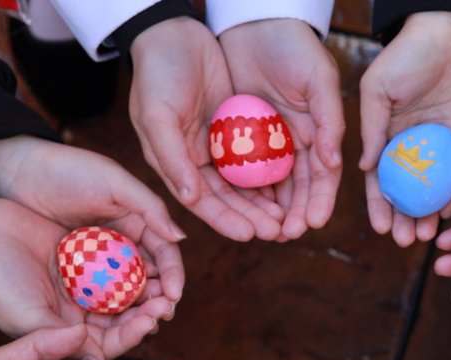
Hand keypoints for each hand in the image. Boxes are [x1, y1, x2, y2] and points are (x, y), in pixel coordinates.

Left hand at [0, 135, 187, 304]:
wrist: (17, 174)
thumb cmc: (67, 170)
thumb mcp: (113, 181)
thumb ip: (150, 207)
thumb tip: (181, 237)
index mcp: (139, 223)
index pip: (165, 255)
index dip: (173, 276)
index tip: (173, 296)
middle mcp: (123, 246)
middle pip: (149, 280)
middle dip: (158, 300)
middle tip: (160, 315)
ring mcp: (100, 263)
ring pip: (126, 293)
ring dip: (136, 310)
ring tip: (141, 324)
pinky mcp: (76, 275)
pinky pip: (97, 296)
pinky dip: (107, 310)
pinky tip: (109, 322)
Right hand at [0, 196, 173, 359]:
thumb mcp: (26, 317)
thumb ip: (61, 342)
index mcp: (66, 335)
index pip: (109, 342)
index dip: (132, 334)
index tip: (150, 322)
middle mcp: (79, 314)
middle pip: (123, 319)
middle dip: (147, 313)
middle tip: (167, 303)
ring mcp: (83, 286)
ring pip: (124, 292)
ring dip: (145, 289)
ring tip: (165, 283)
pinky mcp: (85, 257)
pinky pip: (116, 263)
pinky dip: (133, 263)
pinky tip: (151, 258)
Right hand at [129, 17, 284, 241]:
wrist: (174, 33)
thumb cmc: (157, 74)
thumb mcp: (157, 115)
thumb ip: (172, 158)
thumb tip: (189, 200)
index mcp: (175, 165)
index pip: (203, 202)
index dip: (226, 220)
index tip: (250, 235)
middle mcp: (198, 162)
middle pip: (230, 198)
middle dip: (253, 217)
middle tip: (279, 232)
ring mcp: (220, 146)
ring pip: (247, 182)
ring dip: (267, 202)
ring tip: (289, 218)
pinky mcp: (239, 128)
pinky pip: (259, 156)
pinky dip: (274, 172)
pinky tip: (294, 186)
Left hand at [220, 19, 343, 239]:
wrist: (254, 21)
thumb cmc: (293, 46)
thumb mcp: (318, 78)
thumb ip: (329, 119)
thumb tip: (334, 163)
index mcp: (319, 134)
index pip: (323, 178)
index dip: (319, 202)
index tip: (311, 223)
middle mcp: (294, 144)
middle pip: (295, 190)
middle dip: (291, 215)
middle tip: (282, 235)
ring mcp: (266, 143)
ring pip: (267, 186)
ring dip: (265, 210)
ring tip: (260, 231)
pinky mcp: (238, 136)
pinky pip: (239, 169)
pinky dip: (240, 190)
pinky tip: (235, 208)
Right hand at [359, 11, 450, 246]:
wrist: (449, 30)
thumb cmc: (407, 54)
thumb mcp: (378, 89)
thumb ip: (371, 128)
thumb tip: (364, 169)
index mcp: (384, 132)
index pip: (378, 179)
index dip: (377, 205)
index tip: (379, 229)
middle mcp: (410, 143)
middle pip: (405, 190)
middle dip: (403, 218)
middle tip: (404, 242)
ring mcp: (437, 143)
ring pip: (431, 187)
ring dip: (426, 213)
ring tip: (424, 236)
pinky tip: (448, 215)